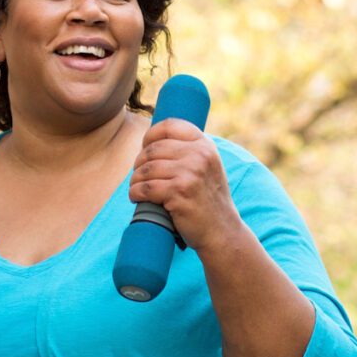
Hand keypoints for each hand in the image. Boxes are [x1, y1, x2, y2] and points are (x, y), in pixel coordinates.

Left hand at [128, 118, 241, 253]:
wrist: (221, 231)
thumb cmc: (207, 200)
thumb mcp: (206, 167)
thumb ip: (189, 151)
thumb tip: (151, 141)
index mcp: (204, 145)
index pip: (169, 126)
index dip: (150, 135)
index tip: (144, 148)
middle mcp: (199, 155)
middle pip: (152, 150)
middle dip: (139, 163)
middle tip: (139, 176)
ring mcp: (190, 172)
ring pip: (145, 169)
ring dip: (134, 180)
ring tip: (136, 188)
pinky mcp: (179, 191)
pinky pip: (144, 188)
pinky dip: (135, 193)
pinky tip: (136, 198)